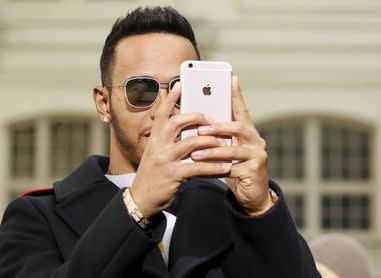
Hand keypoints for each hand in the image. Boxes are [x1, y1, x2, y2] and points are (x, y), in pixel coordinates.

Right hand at [129, 83, 231, 217]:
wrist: (141, 199)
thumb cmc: (154, 174)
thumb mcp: (156, 153)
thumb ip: (167, 140)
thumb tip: (185, 126)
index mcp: (154, 138)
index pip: (162, 114)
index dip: (171, 99)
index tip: (180, 84)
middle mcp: (157, 145)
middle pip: (176, 122)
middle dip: (196, 117)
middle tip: (210, 118)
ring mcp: (164, 159)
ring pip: (190, 143)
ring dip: (211, 142)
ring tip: (225, 144)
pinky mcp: (172, 174)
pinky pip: (197, 167)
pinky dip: (213, 167)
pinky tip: (225, 167)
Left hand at [192, 76, 273, 215]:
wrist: (252, 195)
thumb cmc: (236, 168)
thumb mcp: (226, 150)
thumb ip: (218, 138)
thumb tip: (197, 123)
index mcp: (248, 132)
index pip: (242, 110)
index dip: (236, 95)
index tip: (231, 78)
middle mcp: (256, 140)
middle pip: (238, 127)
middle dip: (217, 126)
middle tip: (200, 128)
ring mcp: (257, 154)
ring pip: (233, 148)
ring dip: (212, 150)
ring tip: (195, 152)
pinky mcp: (255, 169)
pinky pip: (232, 166)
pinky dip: (215, 167)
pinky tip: (202, 168)